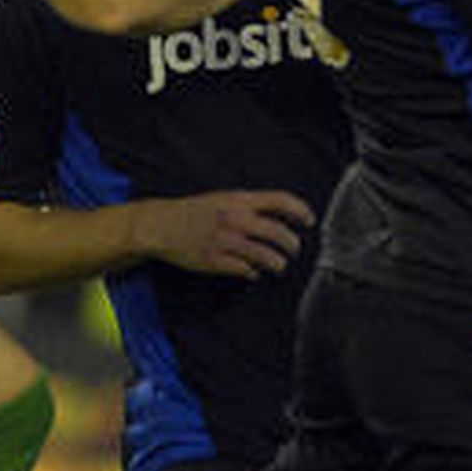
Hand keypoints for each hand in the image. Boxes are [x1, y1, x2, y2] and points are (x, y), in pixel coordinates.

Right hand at [135, 191, 315, 278]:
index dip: (300, 210)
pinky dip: (253, 272)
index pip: (280, 200)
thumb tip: (278, 215)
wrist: (162, 225)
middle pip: (278, 232)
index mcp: (238, 200)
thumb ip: (250, 206)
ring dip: (278, 262)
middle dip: (292, 244)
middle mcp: (235, 219)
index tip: (310, 220)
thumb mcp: (223, 199)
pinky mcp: (216, 261)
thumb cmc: (194, 211)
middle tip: (295, 249)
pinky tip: (253, 271)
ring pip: (266, 256)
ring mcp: (226, 241)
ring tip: (279, 264)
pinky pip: (245, 270)